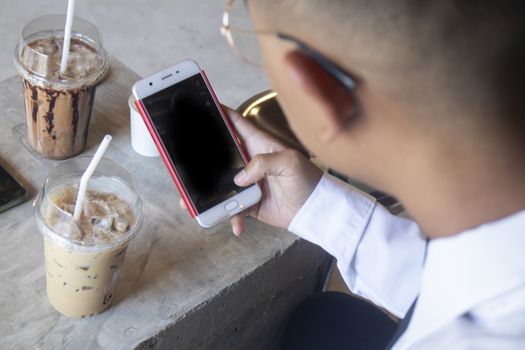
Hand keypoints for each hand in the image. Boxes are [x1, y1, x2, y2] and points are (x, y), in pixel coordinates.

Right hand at [180, 107, 322, 235]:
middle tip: (183, 165)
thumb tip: (239, 177)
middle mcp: (250, 162)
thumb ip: (263, 163)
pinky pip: (233, 209)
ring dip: (207, 195)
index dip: (219, 114)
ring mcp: (248, 183)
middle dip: (201, 160)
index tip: (201, 109)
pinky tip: (237, 226)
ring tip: (193, 205)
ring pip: (220, 186)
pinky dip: (232, 218)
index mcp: (259, 144)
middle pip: (219, 156)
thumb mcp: (290, 162)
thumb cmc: (309, 180)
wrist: (316, 210)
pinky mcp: (250, 203)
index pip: (236, 124)